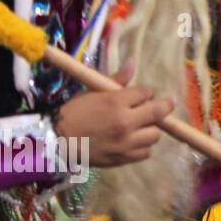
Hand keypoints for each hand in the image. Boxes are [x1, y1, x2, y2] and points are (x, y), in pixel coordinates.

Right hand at [53, 63, 173, 167]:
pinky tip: (134, 141)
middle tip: (165, 105)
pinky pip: (145, 152)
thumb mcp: (92, 92)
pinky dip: (142, 146)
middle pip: (159, 112)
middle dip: (164, 106)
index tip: (144, 94)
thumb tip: (133, 62)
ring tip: (142, 126)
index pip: (147, 92)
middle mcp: (125, 122)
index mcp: (116, 102)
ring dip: (151, 128)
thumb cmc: (73, 113)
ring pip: (155, 134)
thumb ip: (116, 80)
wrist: (55, 141)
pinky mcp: (123, 158)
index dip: (147, 92)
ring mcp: (125, 142)